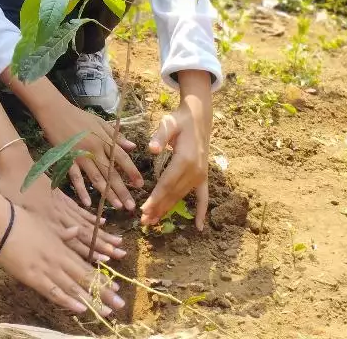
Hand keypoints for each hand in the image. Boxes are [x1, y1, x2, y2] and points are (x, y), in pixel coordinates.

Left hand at [0, 163, 125, 262]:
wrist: (14, 164)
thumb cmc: (10, 189)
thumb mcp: (19, 211)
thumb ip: (42, 228)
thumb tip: (69, 235)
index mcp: (49, 221)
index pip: (75, 241)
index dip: (91, 251)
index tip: (107, 261)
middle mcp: (60, 215)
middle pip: (86, 233)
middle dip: (104, 245)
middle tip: (122, 254)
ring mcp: (62, 205)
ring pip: (86, 222)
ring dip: (102, 233)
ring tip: (118, 242)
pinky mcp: (61, 196)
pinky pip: (79, 209)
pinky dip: (91, 217)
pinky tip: (102, 222)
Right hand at [0, 201, 125, 315]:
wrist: (2, 222)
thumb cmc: (22, 221)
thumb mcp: (46, 225)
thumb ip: (62, 232)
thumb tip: (76, 229)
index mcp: (62, 247)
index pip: (86, 266)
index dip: (101, 279)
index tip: (116, 288)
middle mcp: (59, 259)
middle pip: (85, 278)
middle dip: (103, 293)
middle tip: (120, 305)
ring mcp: (47, 268)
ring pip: (73, 287)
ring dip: (91, 300)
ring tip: (106, 311)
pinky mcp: (33, 276)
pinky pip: (53, 291)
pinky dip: (67, 300)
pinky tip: (80, 308)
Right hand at [37, 100, 141, 210]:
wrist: (55, 111)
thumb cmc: (78, 116)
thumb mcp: (100, 122)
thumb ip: (116, 136)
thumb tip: (133, 147)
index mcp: (104, 140)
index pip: (122, 157)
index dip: (132, 171)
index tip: (140, 184)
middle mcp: (94, 149)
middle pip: (111, 172)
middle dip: (122, 190)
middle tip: (131, 206)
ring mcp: (80, 156)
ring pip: (96, 178)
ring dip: (107, 193)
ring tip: (117, 206)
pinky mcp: (67, 159)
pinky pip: (75, 177)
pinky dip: (81, 190)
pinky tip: (88, 202)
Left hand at [139, 71, 212, 230]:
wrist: (199, 118)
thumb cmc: (180, 120)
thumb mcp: (168, 123)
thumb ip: (160, 136)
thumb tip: (152, 149)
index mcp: (185, 160)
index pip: (166, 184)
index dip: (155, 198)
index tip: (143, 210)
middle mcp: (195, 171)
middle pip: (173, 194)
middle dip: (158, 208)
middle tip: (143, 222)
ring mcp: (200, 176)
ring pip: (181, 196)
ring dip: (168, 210)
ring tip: (154, 222)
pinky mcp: (203, 177)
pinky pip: (203, 198)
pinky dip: (201, 212)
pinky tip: (199, 227)